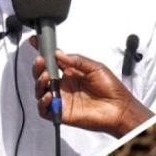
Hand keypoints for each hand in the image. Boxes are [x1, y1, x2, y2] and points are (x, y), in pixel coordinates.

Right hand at [29, 38, 150, 136]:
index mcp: (70, 73)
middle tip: (41, 61)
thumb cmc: (111, 89)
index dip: (43, 52)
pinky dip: (42, 103)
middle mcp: (64, 86)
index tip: (35, 41)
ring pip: (40, 91)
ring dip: (39, 83)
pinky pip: (44, 110)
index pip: (52, 62)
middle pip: (42, 75)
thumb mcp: (96, 67)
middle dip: (38, 67)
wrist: (120, 108)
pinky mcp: (62, 113)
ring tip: (46, 77)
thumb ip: (77, 60)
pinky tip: (49, 96)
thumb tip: (59, 54)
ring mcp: (62, 100)